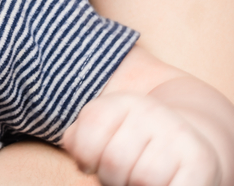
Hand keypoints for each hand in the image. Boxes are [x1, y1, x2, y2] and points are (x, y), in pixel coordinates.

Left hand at [62, 92, 221, 185]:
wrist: (186, 139)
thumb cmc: (131, 143)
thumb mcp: (103, 131)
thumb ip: (78, 139)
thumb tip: (79, 155)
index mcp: (122, 102)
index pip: (87, 132)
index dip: (83, 157)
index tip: (91, 163)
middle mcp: (151, 112)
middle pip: (113, 161)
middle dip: (110, 178)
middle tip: (119, 176)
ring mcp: (178, 135)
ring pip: (142, 178)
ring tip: (138, 180)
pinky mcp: (200, 161)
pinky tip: (161, 184)